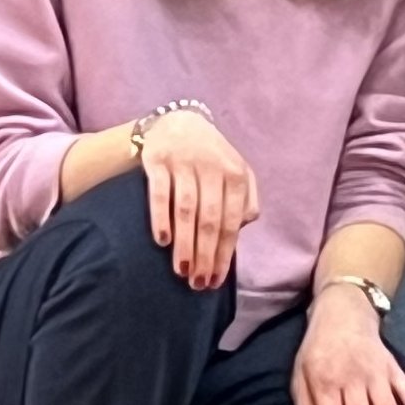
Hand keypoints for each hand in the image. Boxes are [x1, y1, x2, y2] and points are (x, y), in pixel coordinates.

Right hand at [136, 108, 259, 288]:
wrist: (178, 121)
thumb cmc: (211, 157)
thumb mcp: (236, 171)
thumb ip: (246, 198)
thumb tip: (244, 226)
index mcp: (236, 174)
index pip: (231, 221)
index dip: (224, 253)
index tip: (215, 281)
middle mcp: (212, 167)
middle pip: (210, 219)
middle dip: (205, 255)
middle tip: (197, 283)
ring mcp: (184, 162)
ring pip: (186, 209)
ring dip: (184, 243)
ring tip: (181, 271)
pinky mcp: (158, 159)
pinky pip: (159, 192)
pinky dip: (161, 216)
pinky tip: (162, 240)